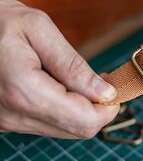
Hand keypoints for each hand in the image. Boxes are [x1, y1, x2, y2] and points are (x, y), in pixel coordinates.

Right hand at [0, 0, 119, 138]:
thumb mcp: (38, 29)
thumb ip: (73, 66)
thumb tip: (105, 93)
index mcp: (24, 91)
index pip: (85, 120)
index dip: (109, 107)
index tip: (113, 85)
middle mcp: (14, 116)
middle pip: (79, 130)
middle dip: (99, 109)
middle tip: (100, 81)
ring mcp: (7, 123)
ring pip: (66, 131)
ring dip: (81, 109)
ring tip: (75, 79)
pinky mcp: (6, 122)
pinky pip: (49, 125)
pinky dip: (64, 109)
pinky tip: (58, 86)